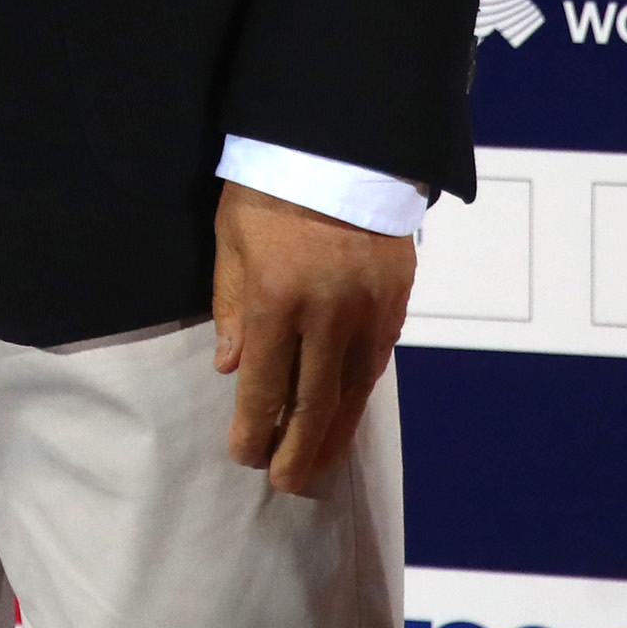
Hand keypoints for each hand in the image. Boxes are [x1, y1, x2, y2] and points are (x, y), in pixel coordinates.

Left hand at [211, 179, 412, 497]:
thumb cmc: (270, 188)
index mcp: (277, 300)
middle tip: (286, 484)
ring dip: (336, 432)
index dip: (255, 428)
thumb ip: (231, 305)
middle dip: (298, 448)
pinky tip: (349, 413)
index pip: (265, 384)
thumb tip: (231, 367)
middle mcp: (327, 314)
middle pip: (314, 401)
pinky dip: (360, 393)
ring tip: (320, 464)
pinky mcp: (395, 299)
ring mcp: (368, 309)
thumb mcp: (232, 239)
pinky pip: (376, 360)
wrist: (339, 143)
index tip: (245, 457)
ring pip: (353, 389)